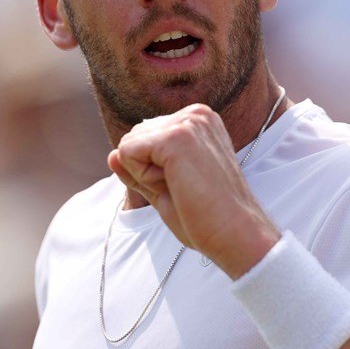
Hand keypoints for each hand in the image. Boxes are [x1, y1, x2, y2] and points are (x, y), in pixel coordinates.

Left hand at [107, 104, 280, 278]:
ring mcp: (187, 121)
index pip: (145, 138)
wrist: (237, 235)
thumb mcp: (165, 188)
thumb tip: (112, 155)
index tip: (188, 185)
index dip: (153, 171)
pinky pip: (127, 152)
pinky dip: (142, 177)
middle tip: (184, 190)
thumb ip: (139, 170)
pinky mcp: (176, 135)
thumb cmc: (207, 217)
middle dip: (146, 171)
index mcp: (198, 121)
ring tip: (183, 188)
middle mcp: (195, 113)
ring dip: (145, 176)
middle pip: (133, 138)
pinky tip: (175, 186)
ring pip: (128, 146)